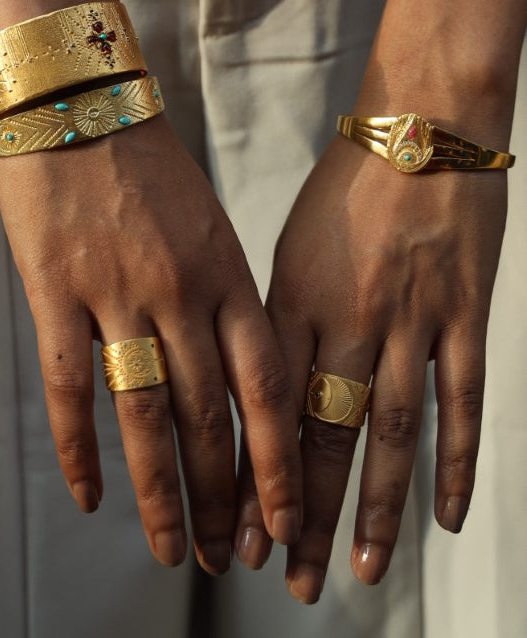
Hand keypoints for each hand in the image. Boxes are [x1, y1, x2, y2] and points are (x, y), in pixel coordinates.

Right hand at [0, 114, 302, 573]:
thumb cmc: (141, 156)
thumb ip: (218, 291)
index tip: (285, 518)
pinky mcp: (55, 290)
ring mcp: (117, 292)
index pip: (265, 384)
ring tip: (170, 550)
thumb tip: (232, 370)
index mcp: (226, 270)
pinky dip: (80, 450)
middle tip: (226, 557)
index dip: (277, 460)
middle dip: (221, 496)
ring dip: (160, 493)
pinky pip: (72, 386)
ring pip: (147, 416)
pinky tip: (89, 496)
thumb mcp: (204, 219)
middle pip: (209, 415)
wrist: (74, 94)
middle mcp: (180, 290)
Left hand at [232, 133, 506, 601]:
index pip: (268, 405)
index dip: (255, 475)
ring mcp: (411, 317)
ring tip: (361, 571)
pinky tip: (446, 517)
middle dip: (306, 512)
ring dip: (374, 506)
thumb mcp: (294, 243)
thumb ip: (281, 316)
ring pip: (388, 430)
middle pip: (323, 431)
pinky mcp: (464, 314)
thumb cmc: (349, 182)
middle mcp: (348, 314)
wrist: (424, 122)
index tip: (239, 533)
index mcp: (294, 296)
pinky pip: (459, 401)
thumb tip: (262, 390)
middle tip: (292, 580)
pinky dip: (453, 461)